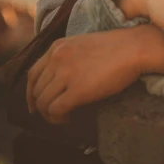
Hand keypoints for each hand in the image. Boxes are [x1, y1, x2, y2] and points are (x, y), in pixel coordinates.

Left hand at [26, 29, 142, 124]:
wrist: (133, 48)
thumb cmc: (115, 47)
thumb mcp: (83, 45)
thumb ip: (67, 57)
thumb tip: (60, 80)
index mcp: (57, 47)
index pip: (32, 74)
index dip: (30, 93)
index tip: (35, 105)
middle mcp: (57, 58)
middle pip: (36, 90)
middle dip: (41, 106)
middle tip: (54, 114)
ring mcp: (66, 73)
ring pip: (43, 102)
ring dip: (50, 115)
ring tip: (64, 117)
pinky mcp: (77, 89)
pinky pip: (55, 110)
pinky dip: (58, 119)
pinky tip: (68, 118)